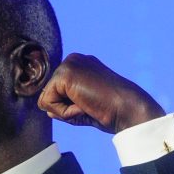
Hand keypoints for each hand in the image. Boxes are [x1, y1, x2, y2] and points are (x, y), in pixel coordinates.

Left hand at [37, 53, 164, 133]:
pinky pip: (48, 103)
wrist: (128, 109)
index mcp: (79, 66)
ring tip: (88, 105)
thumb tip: (44, 107)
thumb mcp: (83, 106)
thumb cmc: (112, 111)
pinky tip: (84, 105)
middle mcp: (72, 60)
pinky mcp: (65, 74)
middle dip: (64, 108)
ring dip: (65, 111)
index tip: (92, 104)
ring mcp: (68, 64)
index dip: (69, 107)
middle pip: (48, 94)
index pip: (56, 92)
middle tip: (90, 106)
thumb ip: (64, 105)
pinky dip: (64, 112)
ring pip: (46, 99)